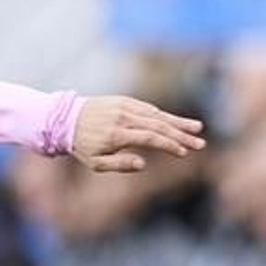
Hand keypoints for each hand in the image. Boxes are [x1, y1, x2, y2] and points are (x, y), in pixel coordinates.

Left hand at [71, 97, 203, 174]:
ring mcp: (125, 107)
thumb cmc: (82, 146)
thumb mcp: (95, 163)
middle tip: (199, 144)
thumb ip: (119, 164)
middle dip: (181, 135)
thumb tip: (143, 164)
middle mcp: (123, 118)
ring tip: (197, 129)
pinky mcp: (124, 100)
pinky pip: (148, 108)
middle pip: (158, 126)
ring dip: (178, 122)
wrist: (65, 119)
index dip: (169, 144)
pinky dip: (163, 115)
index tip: (183, 152)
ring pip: (157, 114)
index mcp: (117, 134)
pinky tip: (176, 122)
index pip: (150, 138)